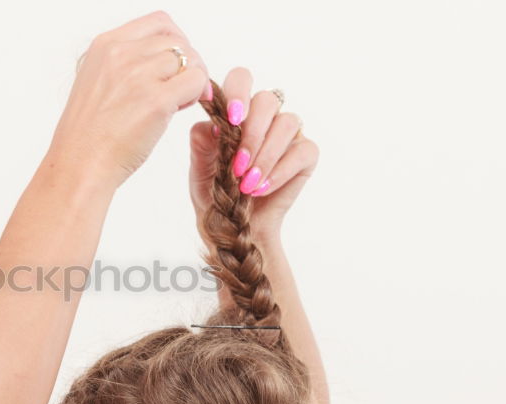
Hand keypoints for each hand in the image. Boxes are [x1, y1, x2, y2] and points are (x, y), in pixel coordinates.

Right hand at [48, 10, 211, 189]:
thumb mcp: (97, 83)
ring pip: (191, 60)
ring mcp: (138, 75)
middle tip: (179, 89)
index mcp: (105, 45)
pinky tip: (178, 110)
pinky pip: (197, 82)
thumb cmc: (88, 135)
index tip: (174, 64)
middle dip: (186, 64)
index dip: (175, 41)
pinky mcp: (156, 100)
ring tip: (176, 102)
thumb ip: (125, 64)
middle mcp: (121, 53)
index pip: (159, 23)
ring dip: (191, 80)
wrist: (79, 165)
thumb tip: (165, 61)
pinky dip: (196, 95)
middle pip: (177, 41)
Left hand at [189, 67, 318, 239]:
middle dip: (251, 134)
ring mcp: (288, 133)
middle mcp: (266, 116)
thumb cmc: (215, 190)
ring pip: (286, 123)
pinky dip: (279, 171)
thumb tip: (211, 124)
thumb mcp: (199, 169)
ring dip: (265, 155)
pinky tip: (261, 188)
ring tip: (246, 183)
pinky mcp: (306, 153)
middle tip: (236, 166)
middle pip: (267, 100)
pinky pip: (302, 150)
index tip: (231, 118)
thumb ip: (201, 144)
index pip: (241, 79)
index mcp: (238, 110)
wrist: (233, 223)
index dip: (238, 92)